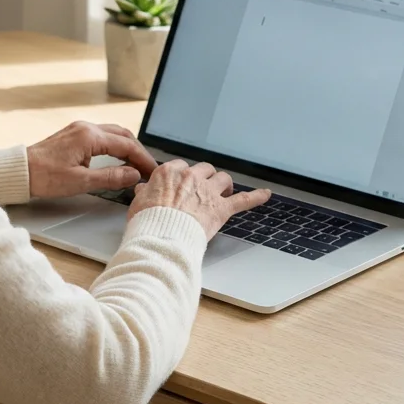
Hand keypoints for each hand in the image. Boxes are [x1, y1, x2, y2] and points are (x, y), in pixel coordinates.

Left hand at [27, 121, 158, 198]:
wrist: (20, 172)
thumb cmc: (44, 177)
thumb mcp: (81, 182)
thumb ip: (111, 177)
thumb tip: (133, 175)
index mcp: (89, 136)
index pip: (127, 145)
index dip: (142, 159)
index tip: (152, 172)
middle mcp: (86, 128)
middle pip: (123, 135)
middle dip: (138, 152)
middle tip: (148, 169)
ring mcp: (79, 129)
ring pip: (113, 134)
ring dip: (127, 147)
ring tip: (136, 165)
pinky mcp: (74, 135)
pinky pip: (102, 136)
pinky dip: (115, 146)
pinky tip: (118, 158)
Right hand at [130, 160, 270, 239]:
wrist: (161, 237)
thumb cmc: (148, 222)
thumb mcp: (139, 203)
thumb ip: (145, 193)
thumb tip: (143, 189)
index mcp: (170, 173)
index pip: (181, 167)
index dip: (184, 177)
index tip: (183, 184)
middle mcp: (191, 177)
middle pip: (204, 169)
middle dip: (205, 178)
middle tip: (203, 189)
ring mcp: (208, 192)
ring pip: (223, 178)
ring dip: (224, 185)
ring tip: (224, 192)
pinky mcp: (221, 209)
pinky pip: (243, 200)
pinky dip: (256, 197)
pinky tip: (265, 194)